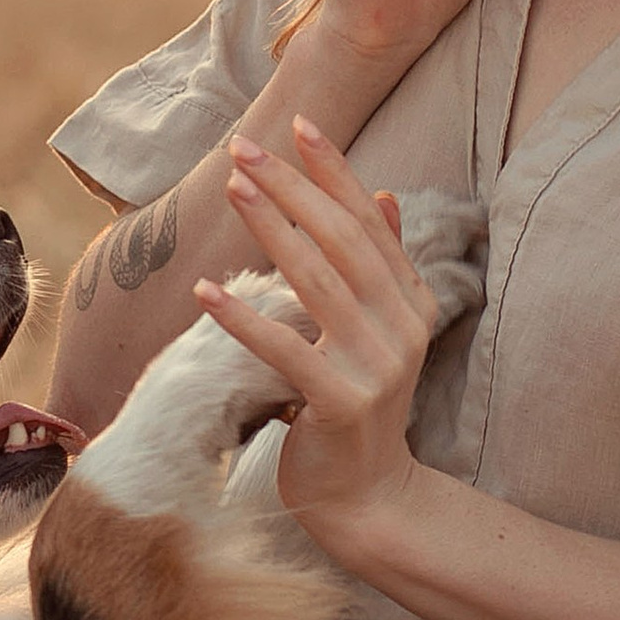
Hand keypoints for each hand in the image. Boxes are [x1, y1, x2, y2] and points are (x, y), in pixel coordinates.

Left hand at [198, 121, 439, 540]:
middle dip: (292, 188)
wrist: (366, 494)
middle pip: (343, 241)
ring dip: (270, 229)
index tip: (298, 125)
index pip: (369, 221)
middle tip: (243, 149)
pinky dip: (243, 319)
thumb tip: (383, 195)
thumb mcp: (382, 331)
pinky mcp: (342, 405)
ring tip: (232, 188)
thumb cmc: (358, 405)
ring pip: (318, 282)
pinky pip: (285, 351)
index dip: (334, 170)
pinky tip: (205, 290)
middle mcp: (403, 328)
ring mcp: (376, 367)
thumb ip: (383, 265)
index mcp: (414, 302)